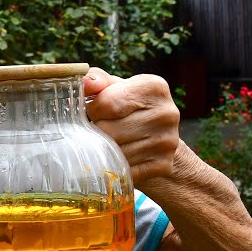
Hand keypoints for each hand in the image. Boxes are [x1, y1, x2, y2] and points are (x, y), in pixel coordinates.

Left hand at [82, 68, 181, 184]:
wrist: (157, 138)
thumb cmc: (128, 108)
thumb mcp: (114, 87)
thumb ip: (97, 80)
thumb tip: (84, 81)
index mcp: (154, 87)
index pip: (107, 103)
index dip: (94, 110)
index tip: (97, 111)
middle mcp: (166, 113)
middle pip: (108, 130)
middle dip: (98, 131)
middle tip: (104, 129)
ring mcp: (167, 142)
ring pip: (114, 152)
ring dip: (105, 150)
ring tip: (112, 142)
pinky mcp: (162, 165)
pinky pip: (123, 169)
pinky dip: (115, 166)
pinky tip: (121, 158)